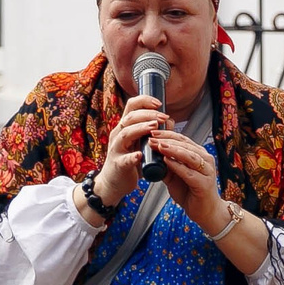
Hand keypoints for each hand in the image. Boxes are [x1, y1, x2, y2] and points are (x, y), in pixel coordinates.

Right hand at [93, 92, 163, 210]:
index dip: (144, 101)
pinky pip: (124, 160)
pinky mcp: (118, 165)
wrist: (114, 183)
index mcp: (124, 127)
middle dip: (148, 114)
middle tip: (163, 117)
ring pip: (125, 133)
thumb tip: (169, 120)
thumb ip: (153, 132)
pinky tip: (140, 155)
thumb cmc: (129, 161)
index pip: (131, 107)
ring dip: (140, 128)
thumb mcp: (141, 143)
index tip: (159, 102)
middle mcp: (118, 135)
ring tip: (154, 127)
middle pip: (130, 117)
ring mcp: (116, 150)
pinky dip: (132, 157)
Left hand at [160, 130, 224, 227]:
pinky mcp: (204, 184)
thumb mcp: (174, 178)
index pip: (182, 139)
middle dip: (167, 140)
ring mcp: (207, 171)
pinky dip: (177, 166)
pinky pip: (189, 173)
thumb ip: (166, 167)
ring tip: (159, 145)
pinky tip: (167, 161)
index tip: (151, 132)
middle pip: (185, 144)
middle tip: (151, 137)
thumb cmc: (192, 193)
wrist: (206, 212)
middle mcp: (205, 159)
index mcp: (198, 155)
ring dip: (172, 150)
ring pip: (188, 156)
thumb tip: (150, 157)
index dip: (166, 134)